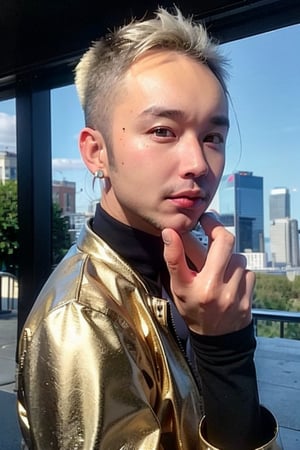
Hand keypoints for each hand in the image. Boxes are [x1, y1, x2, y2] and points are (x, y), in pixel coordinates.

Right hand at [162, 213, 254, 334]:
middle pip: (224, 243)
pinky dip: (240, 273)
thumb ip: (174, 260)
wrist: (216, 339)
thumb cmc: (194, 308)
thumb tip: (169, 233)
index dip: (180, 237)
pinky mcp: (248, 299)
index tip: (181, 225)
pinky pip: (248, 273)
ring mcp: (234, 295)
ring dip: (229, 257)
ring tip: (219, 265)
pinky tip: (231, 280)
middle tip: (209, 225)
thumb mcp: (178, 288)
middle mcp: (214, 290)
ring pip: (238, 258)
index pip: (181, 257)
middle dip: (217, 229)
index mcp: (192, 288)